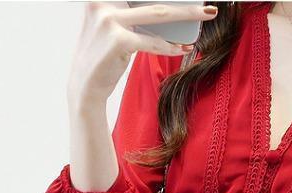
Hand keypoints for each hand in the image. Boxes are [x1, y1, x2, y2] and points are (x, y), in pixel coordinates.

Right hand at [67, 1, 217, 106]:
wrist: (84, 86)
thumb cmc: (103, 55)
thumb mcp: (112, 26)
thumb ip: (130, 13)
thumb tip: (168, 9)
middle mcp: (102, 2)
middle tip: (205, 2)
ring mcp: (109, 19)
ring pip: (159, 13)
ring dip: (188, 13)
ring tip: (207, 14)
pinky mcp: (118, 40)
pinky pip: (153, 41)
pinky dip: (171, 46)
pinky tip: (183, 47)